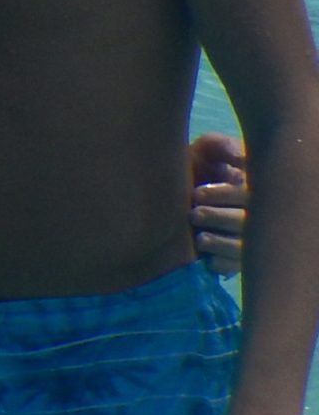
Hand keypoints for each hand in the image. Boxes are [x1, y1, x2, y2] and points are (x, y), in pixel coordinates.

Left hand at [186, 131, 247, 275]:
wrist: (163, 193)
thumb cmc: (192, 166)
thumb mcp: (205, 150)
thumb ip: (223, 146)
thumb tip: (242, 159)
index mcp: (250, 188)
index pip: (248, 195)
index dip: (226, 195)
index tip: (197, 193)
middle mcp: (251, 214)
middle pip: (246, 222)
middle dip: (220, 218)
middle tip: (194, 213)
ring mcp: (244, 239)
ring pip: (243, 248)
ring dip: (222, 243)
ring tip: (199, 237)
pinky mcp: (234, 260)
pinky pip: (234, 267)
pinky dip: (222, 263)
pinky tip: (207, 258)